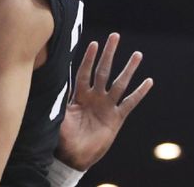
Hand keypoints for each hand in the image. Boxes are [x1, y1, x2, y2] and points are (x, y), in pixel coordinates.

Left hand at [55, 33, 152, 169]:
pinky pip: (130, 103)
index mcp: (79, 95)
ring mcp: (106, 106)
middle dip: (109, 54)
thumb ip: (55, 104)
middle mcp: (94, 97)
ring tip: (137, 54)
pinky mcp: (117, 118)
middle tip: (115, 36)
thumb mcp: (57, 119)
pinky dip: (139, 93)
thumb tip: (45, 89)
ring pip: (119, 83)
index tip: (94, 44)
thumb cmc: (63, 137)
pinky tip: (148, 81)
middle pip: (103, 71)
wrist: (75, 156)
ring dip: (128, 69)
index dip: (89, 59)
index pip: (84, 72)